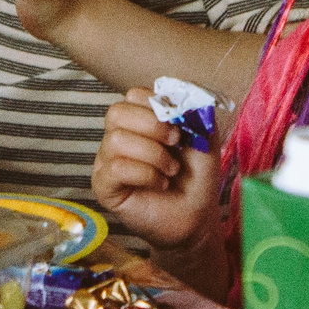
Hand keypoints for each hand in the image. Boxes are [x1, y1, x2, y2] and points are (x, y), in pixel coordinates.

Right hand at [92, 89, 221, 248]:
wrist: (196, 218)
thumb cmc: (196, 178)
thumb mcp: (204, 138)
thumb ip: (195, 110)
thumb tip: (181, 90)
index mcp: (138, 121)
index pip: (133, 95)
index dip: (158, 106)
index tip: (180, 126)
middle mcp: (118, 137)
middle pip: (117, 112)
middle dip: (153, 126)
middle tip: (175, 144)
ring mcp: (107, 161)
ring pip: (116, 140)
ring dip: (153, 154)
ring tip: (170, 170)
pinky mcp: (104, 186)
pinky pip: (115, 168)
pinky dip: (145, 174)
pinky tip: (159, 184)